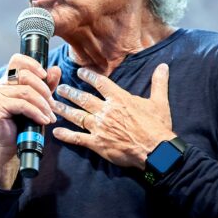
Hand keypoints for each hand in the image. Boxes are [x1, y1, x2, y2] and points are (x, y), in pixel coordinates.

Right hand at [0, 54, 60, 187]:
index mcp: (5, 81)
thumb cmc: (22, 126)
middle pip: (25, 75)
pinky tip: (43, 121)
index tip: (45, 75)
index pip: (17, 60)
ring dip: (42, 104)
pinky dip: (36, 112)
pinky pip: (22, 104)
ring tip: (50, 116)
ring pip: (26, 91)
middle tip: (52, 105)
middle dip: (44, 90)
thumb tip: (55, 69)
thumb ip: (46, 85)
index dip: (33, 64)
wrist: (9, 149)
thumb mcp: (38, 103)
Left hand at [50, 63, 172, 168]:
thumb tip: (164, 66)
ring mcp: (100, 127)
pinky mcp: (97, 143)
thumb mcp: (159, 102)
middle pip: (83, 99)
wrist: (156, 150)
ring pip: (77, 116)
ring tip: (54, 103)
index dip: (89, 76)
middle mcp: (106, 111)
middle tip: (60, 88)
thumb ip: (158, 83)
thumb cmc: (157, 127)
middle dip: (70, 92)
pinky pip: (78, 138)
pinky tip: (56, 132)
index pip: (101, 84)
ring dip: (64, 109)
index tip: (80, 72)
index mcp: (120, 100)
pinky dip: (66, 135)